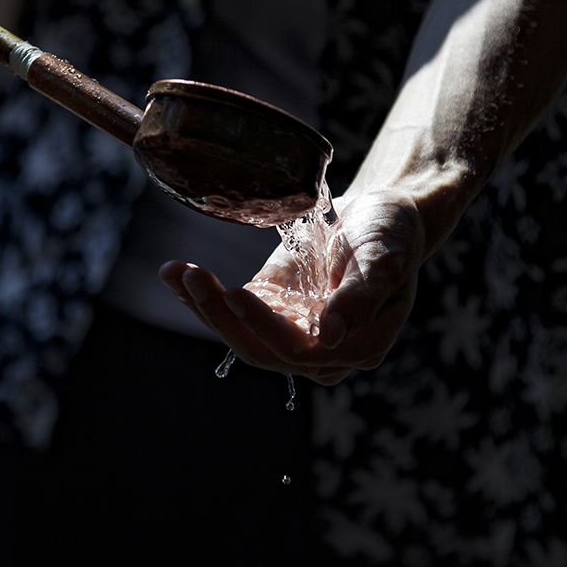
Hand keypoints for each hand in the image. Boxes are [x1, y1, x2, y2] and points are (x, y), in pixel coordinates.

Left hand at [159, 190, 424, 384]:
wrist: (383, 215)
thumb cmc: (393, 236)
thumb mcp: (385, 259)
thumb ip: (361, 298)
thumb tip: (330, 335)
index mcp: (357, 347)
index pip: (301, 351)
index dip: (264, 326)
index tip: (235, 291)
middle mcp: (322, 351)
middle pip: (262, 349)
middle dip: (222, 316)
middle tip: (192, 277)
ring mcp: (294, 332)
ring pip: (241, 335)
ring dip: (205, 306)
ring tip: (176, 271)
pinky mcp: (272, 312)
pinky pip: (233, 313)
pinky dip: (202, 296)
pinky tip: (174, 274)